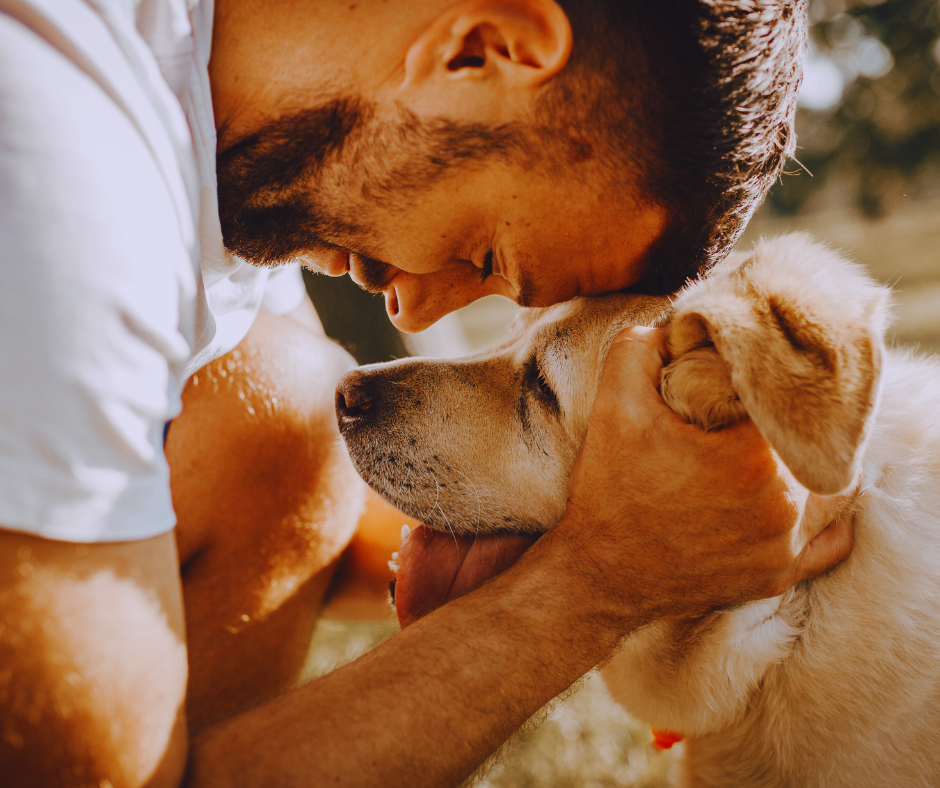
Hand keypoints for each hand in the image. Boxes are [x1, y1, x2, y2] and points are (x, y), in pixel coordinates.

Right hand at [557, 326, 854, 623]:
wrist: (597, 574)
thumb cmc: (608, 490)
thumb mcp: (614, 405)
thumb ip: (642, 347)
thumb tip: (675, 327)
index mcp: (753, 458)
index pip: (786, 399)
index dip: (764, 384)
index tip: (738, 385)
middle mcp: (783, 506)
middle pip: (811, 441)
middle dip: (784, 423)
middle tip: (748, 416)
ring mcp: (785, 548)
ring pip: (827, 486)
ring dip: (804, 464)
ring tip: (765, 451)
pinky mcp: (778, 576)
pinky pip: (829, 540)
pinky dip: (819, 516)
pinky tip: (787, 497)